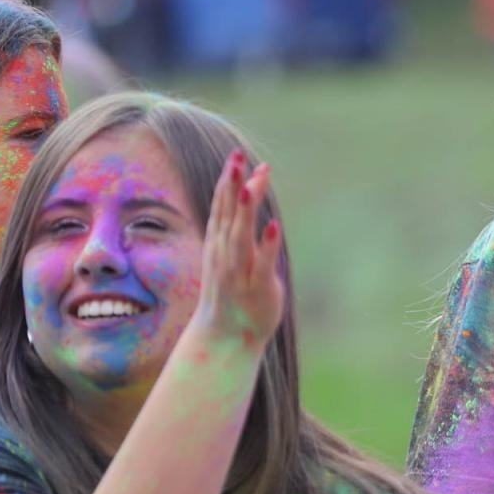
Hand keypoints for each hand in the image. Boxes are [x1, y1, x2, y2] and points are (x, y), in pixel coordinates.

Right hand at [194, 151, 284, 348]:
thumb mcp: (236, 252)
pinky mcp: (257, 287)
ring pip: (241, 236)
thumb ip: (242, 222)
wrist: (225, 337)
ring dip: (245, 211)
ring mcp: (239, 271)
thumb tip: (253, 187)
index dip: (228, 182)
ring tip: (251, 186)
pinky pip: (262, 264)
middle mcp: (225, 254)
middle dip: (232, 187)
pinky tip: (274, 226)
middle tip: (237, 158)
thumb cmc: (233, 290)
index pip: (221, 207)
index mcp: (220, 244)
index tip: (236, 156)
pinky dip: (267, 245)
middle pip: (228, 215)